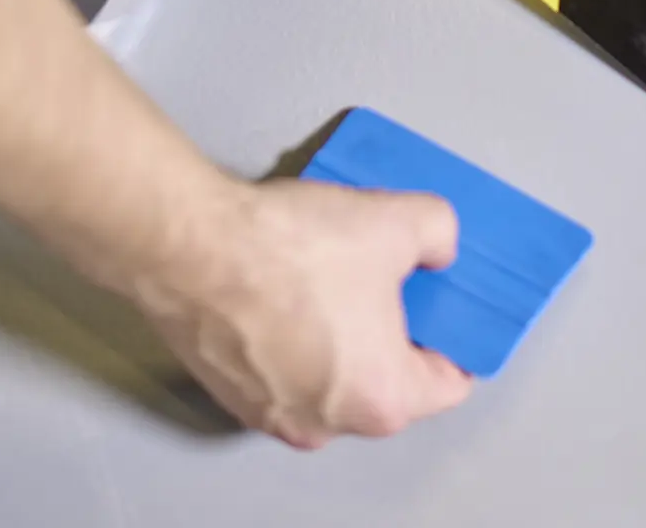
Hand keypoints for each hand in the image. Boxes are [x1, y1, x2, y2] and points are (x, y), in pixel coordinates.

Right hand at [133, 176, 472, 448]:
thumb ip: (441, 236)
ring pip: (333, 374)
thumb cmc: (291, 249)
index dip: (453, 333)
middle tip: (385, 275)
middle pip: (387, 381)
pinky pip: (285, 368)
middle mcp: (327, 425)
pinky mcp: (231, 392)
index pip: (449, 382)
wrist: (191, 246)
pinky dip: (294, 336)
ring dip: (340, 332)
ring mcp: (273, 415)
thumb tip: (438, 248)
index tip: (444, 300)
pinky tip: (286, 285)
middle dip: (393, 330)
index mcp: (381, 400)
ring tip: (330, 274)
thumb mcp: (397, 220)